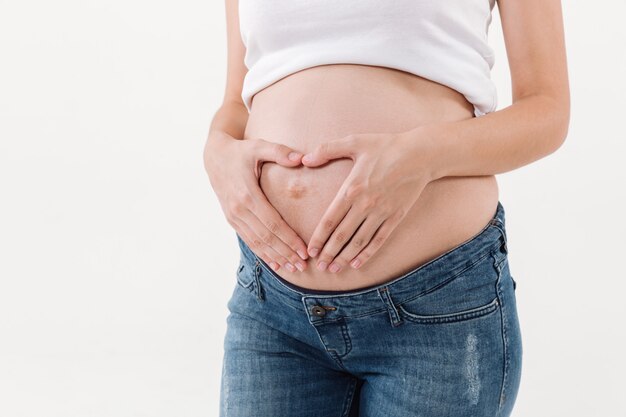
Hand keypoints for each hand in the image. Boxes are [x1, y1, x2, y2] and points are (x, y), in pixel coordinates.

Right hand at [204, 131, 308, 272]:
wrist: (214, 156)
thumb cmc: (241, 151)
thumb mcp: (258, 146)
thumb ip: (280, 152)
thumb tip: (301, 157)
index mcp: (247, 194)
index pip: (273, 223)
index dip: (289, 239)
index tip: (305, 250)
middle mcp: (238, 209)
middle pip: (266, 238)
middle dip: (285, 253)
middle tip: (303, 266)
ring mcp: (233, 216)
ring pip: (257, 243)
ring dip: (275, 257)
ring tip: (293, 269)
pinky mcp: (232, 219)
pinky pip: (248, 240)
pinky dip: (262, 253)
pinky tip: (275, 263)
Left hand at [301, 131, 434, 272]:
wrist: (421, 154)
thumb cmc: (386, 146)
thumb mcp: (354, 142)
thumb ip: (327, 149)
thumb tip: (304, 159)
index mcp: (351, 189)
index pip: (329, 220)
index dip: (318, 238)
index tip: (310, 250)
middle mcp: (365, 205)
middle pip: (342, 236)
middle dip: (328, 253)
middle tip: (319, 266)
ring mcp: (381, 212)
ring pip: (359, 242)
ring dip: (344, 257)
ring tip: (333, 269)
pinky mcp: (396, 217)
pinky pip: (379, 240)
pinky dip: (367, 254)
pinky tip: (357, 263)